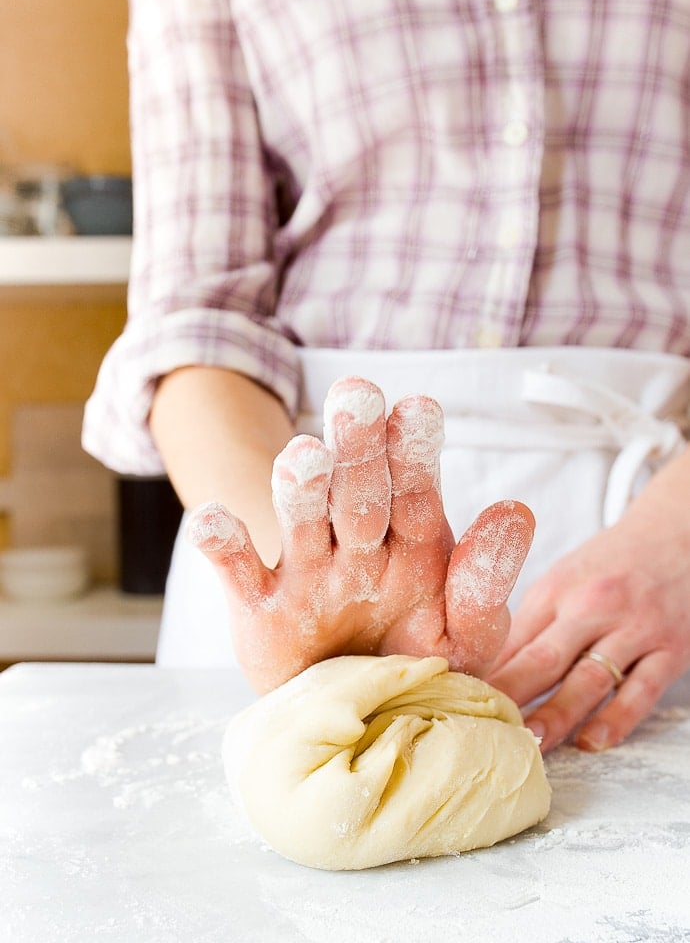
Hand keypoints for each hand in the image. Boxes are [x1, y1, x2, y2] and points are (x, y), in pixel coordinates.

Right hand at [186, 376, 533, 691]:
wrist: (356, 721)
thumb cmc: (418, 664)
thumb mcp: (468, 635)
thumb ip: (485, 582)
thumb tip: (517, 509)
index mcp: (413, 540)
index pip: (415, 487)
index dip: (415, 448)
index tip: (419, 409)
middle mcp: (358, 544)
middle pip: (357, 488)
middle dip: (358, 446)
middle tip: (357, 395)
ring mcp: (306, 573)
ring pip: (302, 519)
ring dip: (301, 487)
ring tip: (304, 457)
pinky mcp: (260, 610)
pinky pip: (238, 574)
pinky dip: (222, 546)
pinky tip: (213, 519)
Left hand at [487, 447, 689, 751]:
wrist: (677, 536)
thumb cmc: (610, 566)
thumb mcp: (565, 580)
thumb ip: (533, 623)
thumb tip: (489, 671)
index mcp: (557, 589)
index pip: (513, 639)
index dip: (485, 674)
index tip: (459, 702)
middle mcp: (593, 606)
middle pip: (544, 659)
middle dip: (512, 697)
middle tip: (485, 730)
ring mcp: (633, 629)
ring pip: (589, 679)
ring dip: (557, 715)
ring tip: (530, 744)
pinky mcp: (670, 649)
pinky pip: (641, 691)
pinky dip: (616, 719)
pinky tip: (591, 741)